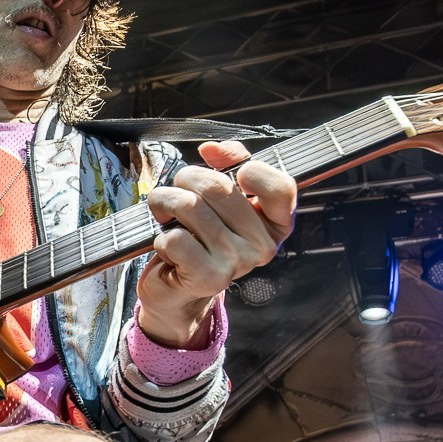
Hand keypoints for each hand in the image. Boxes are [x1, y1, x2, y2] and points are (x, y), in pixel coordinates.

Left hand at [138, 140, 297, 346]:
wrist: (178, 291)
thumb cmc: (199, 238)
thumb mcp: (220, 200)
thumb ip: (228, 165)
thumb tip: (212, 150)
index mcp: (274, 224)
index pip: (281, 187)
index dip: (253, 170)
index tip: (235, 174)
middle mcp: (262, 246)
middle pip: (219, 187)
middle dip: (187, 180)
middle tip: (178, 192)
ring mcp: (238, 263)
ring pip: (190, 207)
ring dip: (164, 202)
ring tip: (164, 214)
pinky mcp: (210, 278)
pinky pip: (175, 237)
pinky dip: (160, 237)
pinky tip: (168, 247)